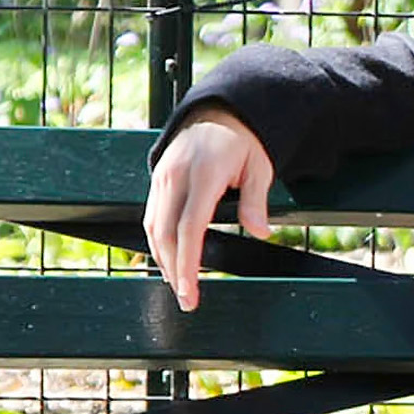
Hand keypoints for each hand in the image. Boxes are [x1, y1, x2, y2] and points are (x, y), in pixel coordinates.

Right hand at [142, 104, 276, 312]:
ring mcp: (162, 178)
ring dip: (163, 260)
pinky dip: (157, 242)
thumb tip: (262, 232)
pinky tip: (169, 262)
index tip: (190, 290)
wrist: (219, 112)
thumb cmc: (244, 143)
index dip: (188, 262)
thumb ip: (256, 200)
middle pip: (165, 233)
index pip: (189, 227)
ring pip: (153, 227)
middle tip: (187, 300)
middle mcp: (175, 177)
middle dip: (174, 270)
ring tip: (179, 287)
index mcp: (203, 174)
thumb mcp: (260, 167)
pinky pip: (151, 216)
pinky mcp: (157, 180)